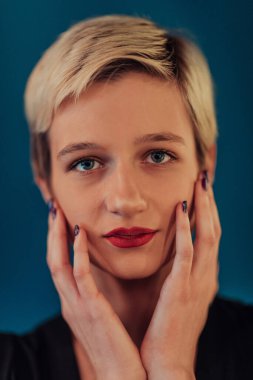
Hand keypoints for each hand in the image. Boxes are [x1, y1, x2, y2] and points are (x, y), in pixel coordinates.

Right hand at [46, 204, 146, 379]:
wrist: (123, 377)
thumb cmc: (117, 347)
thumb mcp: (101, 318)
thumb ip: (96, 298)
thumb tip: (101, 281)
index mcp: (74, 303)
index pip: (59, 265)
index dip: (57, 241)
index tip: (62, 219)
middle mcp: (70, 302)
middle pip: (52, 260)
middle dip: (52, 234)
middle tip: (54, 209)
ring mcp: (77, 307)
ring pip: (59, 265)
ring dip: (57, 237)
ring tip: (59, 213)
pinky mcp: (91, 310)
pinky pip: (80, 277)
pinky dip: (76, 254)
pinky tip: (80, 234)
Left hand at [140, 171, 220, 378]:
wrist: (168, 363)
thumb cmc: (169, 330)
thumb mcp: (179, 298)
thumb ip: (180, 276)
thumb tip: (176, 257)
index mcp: (204, 277)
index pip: (210, 237)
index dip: (208, 212)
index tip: (201, 191)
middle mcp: (206, 276)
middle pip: (213, 230)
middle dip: (209, 203)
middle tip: (204, 178)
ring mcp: (197, 282)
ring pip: (207, 236)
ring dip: (203, 208)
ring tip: (199, 184)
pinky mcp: (182, 289)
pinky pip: (187, 253)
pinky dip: (186, 229)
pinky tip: (180, 209)